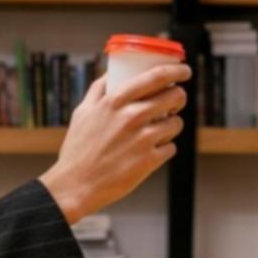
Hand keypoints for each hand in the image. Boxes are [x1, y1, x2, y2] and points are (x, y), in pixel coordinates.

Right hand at [40, 63, 190, 225]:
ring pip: (176, 123)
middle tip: (174, 102)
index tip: (183, 70)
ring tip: (158, 130)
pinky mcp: (150, 161)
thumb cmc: (78, 149)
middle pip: (175, 96)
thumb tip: (110, 71)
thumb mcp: (83, 112)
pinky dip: (165, 148)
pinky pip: (171, 147)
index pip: (157, 76)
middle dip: (178, 97)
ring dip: (171, 125)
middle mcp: (132, 117)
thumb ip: (98, 90)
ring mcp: (143, 139)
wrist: (75, 186)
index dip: (176, 70)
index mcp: (116, 101)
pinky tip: (152, 150)